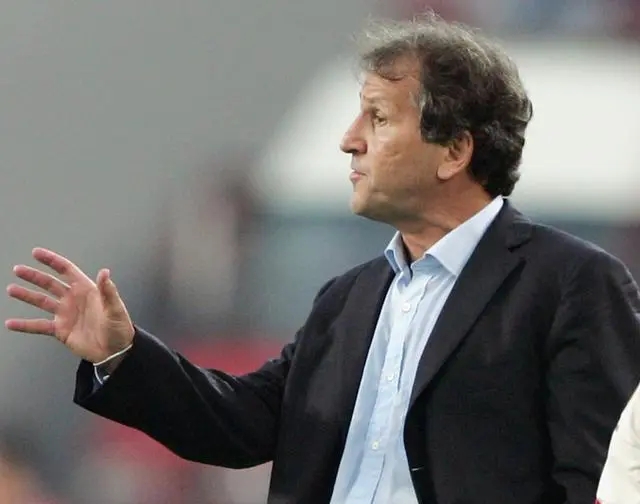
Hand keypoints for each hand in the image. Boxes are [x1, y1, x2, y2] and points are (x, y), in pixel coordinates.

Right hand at [5, 248, 134, 362]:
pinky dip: (25, 325)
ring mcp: (66, 314)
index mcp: (86, 290)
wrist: (115, 352)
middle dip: (34, 276)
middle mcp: (73, 299)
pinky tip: (11, 323)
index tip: (36, 253)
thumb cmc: (119, 328)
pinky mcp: (61, 330)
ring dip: (26, 295)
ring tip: (11, 289)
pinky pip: (39, 326)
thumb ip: (108, 291)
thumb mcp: (115, 308)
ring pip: (42, 301)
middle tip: (18, 269)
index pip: (66, 270)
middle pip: (50, 283)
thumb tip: (104, 272)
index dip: (52, 261)